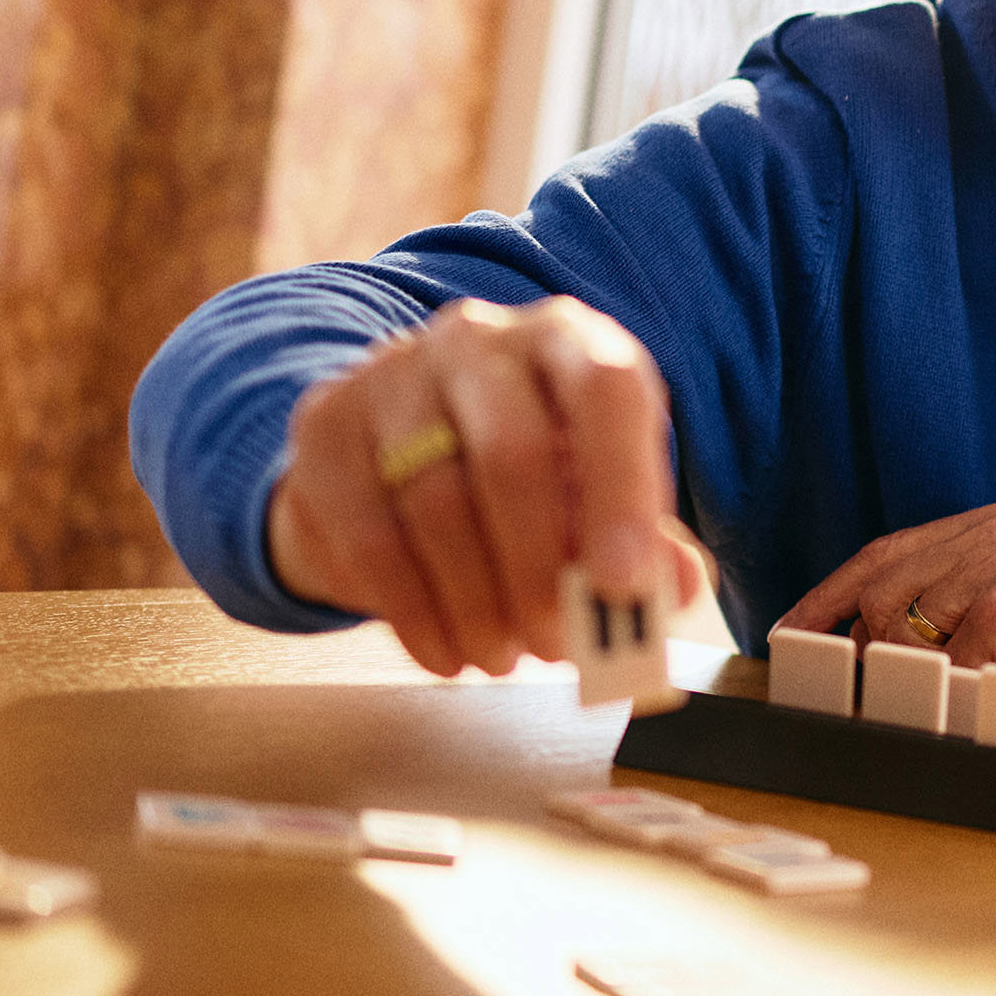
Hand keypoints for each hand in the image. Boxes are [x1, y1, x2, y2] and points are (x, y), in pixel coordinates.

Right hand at [265, 296, 704, 679]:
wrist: (396, 447)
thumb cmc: (528, 472)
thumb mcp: (598, 493)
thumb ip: (646, 542)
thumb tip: (669, 588)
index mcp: (567, 340)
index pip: (605, 389)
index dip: (621, 487)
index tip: (622, 584)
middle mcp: (479, 339)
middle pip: (511, 455)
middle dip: (539, 573)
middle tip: (557, 646)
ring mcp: (392, 377)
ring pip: (435, 504)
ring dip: (477, 605)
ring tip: (503, 656)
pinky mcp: (325, 429)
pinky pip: (369, 537)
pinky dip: (415, 614)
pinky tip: (446, 654)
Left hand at [778, 502, 995, 701]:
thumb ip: (966, 588)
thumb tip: (881, 631)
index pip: (884, 552)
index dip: (829, 595)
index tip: (794, 629)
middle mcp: (994, 536)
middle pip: (879, 590)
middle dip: (874, 647)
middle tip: (894, 685)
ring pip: (900, 633)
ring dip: (919, 676)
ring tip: (972, 687)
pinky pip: (940, 672)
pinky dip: (955, 698)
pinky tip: (995, 699)